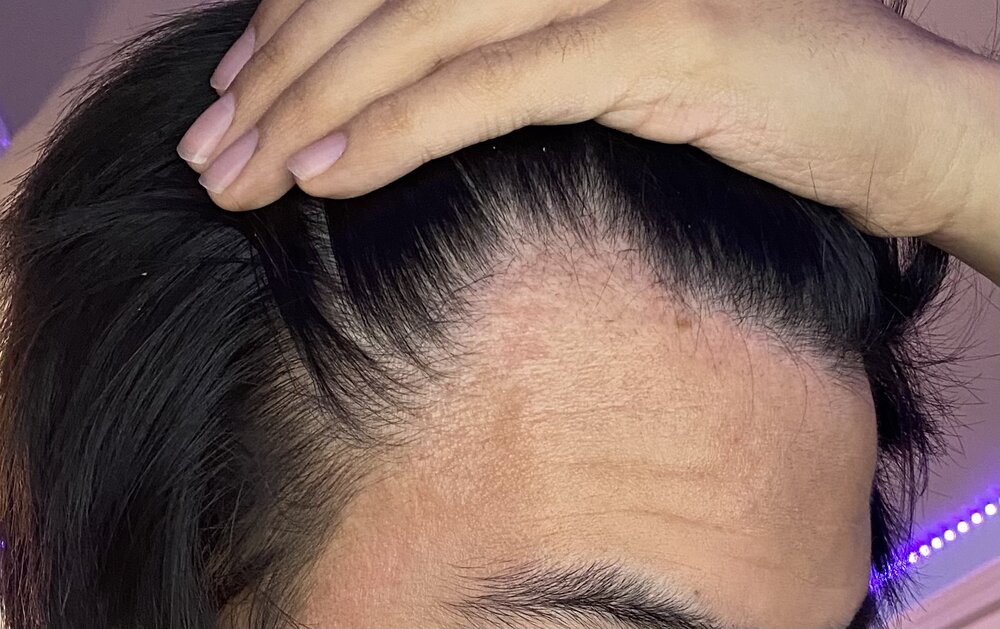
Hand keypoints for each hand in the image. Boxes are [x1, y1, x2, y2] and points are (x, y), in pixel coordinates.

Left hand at [177, 0, 996, 251]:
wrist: (897, 118)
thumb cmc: (756, 95)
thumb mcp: (616, 52)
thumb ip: (510, 51)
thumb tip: (395, 100)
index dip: (294, 28)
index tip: (236, 102)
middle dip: (277, 75)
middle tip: (210, 151)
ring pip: (422, 34)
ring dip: (313, 109)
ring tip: (237, 178)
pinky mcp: (658, 38)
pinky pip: (495, 85)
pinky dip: (399, 129)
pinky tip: (324, 177)